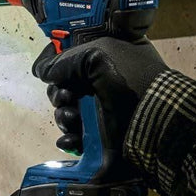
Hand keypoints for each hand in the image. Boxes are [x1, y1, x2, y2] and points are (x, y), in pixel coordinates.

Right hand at [33, 37, 167, 153]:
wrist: (151, 116)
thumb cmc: (127, 79)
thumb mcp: (96, 55)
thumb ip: (65, 60)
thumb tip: (44, 71)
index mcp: (104, 62)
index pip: (70, 64)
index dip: (57, 69)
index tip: (51, 74)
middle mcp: (100, 87)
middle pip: (63, 91)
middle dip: (59, 95)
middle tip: (67, 98)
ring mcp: (100, 114)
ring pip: (66, 116)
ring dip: (63, 117)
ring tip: (73, 118)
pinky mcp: (99, 139)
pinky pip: (74, 140)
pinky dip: (68, 140)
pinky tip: (72, 139)